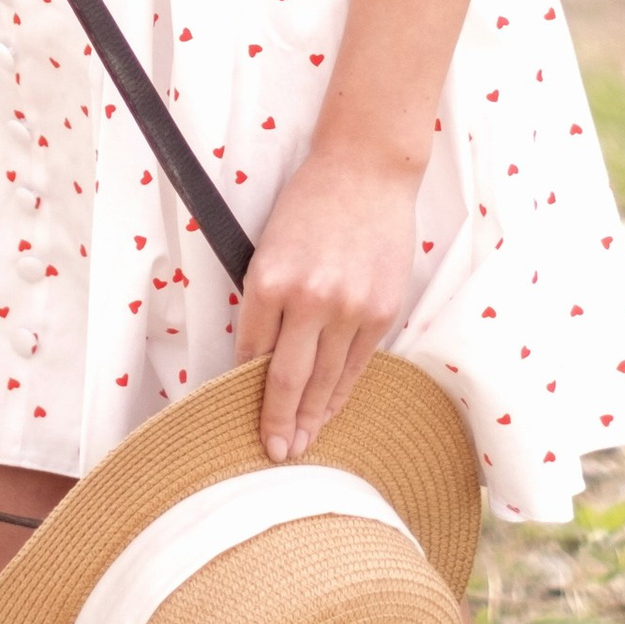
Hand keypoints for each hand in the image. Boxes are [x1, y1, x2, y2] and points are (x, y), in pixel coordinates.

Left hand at [235, 136, 422, 463]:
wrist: (366, 171)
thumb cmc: (310, 202)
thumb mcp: (269, 245)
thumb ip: (267, 300)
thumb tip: (260, 357)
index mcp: (268, 280)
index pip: (251, 352)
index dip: (246, 389)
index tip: (243, 416)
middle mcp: (309, 299)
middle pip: (289, 379)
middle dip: (279, 422)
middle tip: (274, 453)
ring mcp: (349, 308)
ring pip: (327, 380)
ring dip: (313, 417)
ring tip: (303, 445)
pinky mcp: (381, 311)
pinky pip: (358, 364)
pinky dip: (343, 391)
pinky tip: (334, 410)